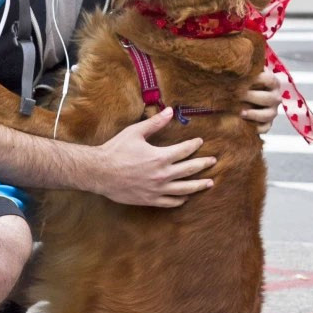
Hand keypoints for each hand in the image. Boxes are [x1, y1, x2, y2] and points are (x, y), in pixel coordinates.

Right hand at [90, 107, 216, 207]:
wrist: (99, 172)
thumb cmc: (116, 150)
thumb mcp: (135, 132)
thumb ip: (155, 123)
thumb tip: (170, 111)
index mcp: (160, 157)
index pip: (184, 150)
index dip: (194, 145)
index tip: (200, 142)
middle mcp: (162, 174)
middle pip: (190, 169)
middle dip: (203, 164)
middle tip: (213, 161)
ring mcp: (157, 189)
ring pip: (184, 189)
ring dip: (198, 185)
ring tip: (209, 183)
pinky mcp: (150, 199)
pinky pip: (170, 202)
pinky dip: (180, 200)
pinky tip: (185, 197)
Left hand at [240, 69, 280, 134]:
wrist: (245, 96)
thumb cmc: (245, 82)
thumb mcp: (248, 74)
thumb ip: (246, 70)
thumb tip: (232, 64)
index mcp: (273, 82)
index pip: (269, 79)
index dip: (256, 79)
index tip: (242, 79)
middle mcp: (275, 97)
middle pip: (269, 98)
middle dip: (251, 96)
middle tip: (236, 95)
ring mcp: (272, 111)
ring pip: (269, 115)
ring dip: (254, 114)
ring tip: (240, 112)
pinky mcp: (267, 123)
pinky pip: (265, 128)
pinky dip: (257, 128)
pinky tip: (245, 125)